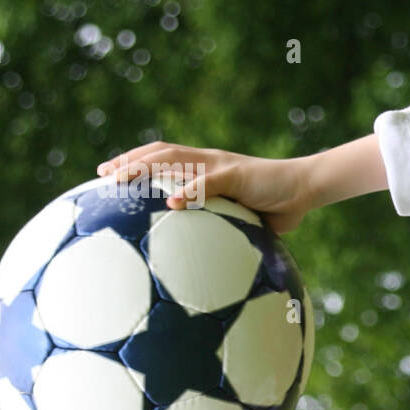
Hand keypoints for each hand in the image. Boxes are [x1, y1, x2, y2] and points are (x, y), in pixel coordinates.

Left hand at [97, 142, 310, 233]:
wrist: (305, 188)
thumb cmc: (276, 205)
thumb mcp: (241, 217)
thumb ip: (221, 225)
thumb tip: (204, 255)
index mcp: (206, 167)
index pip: (164, 156)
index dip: (136, 161)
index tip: (109, 174)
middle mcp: (208, 161)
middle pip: (160, 153)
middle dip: (130, 161)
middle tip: (103, 174)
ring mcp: (220, 166)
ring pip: (174, 160)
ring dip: (145, 168)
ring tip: (122, 179)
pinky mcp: (237, 175)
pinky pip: (207, 182)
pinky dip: (188, 190)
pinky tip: (170, 201)